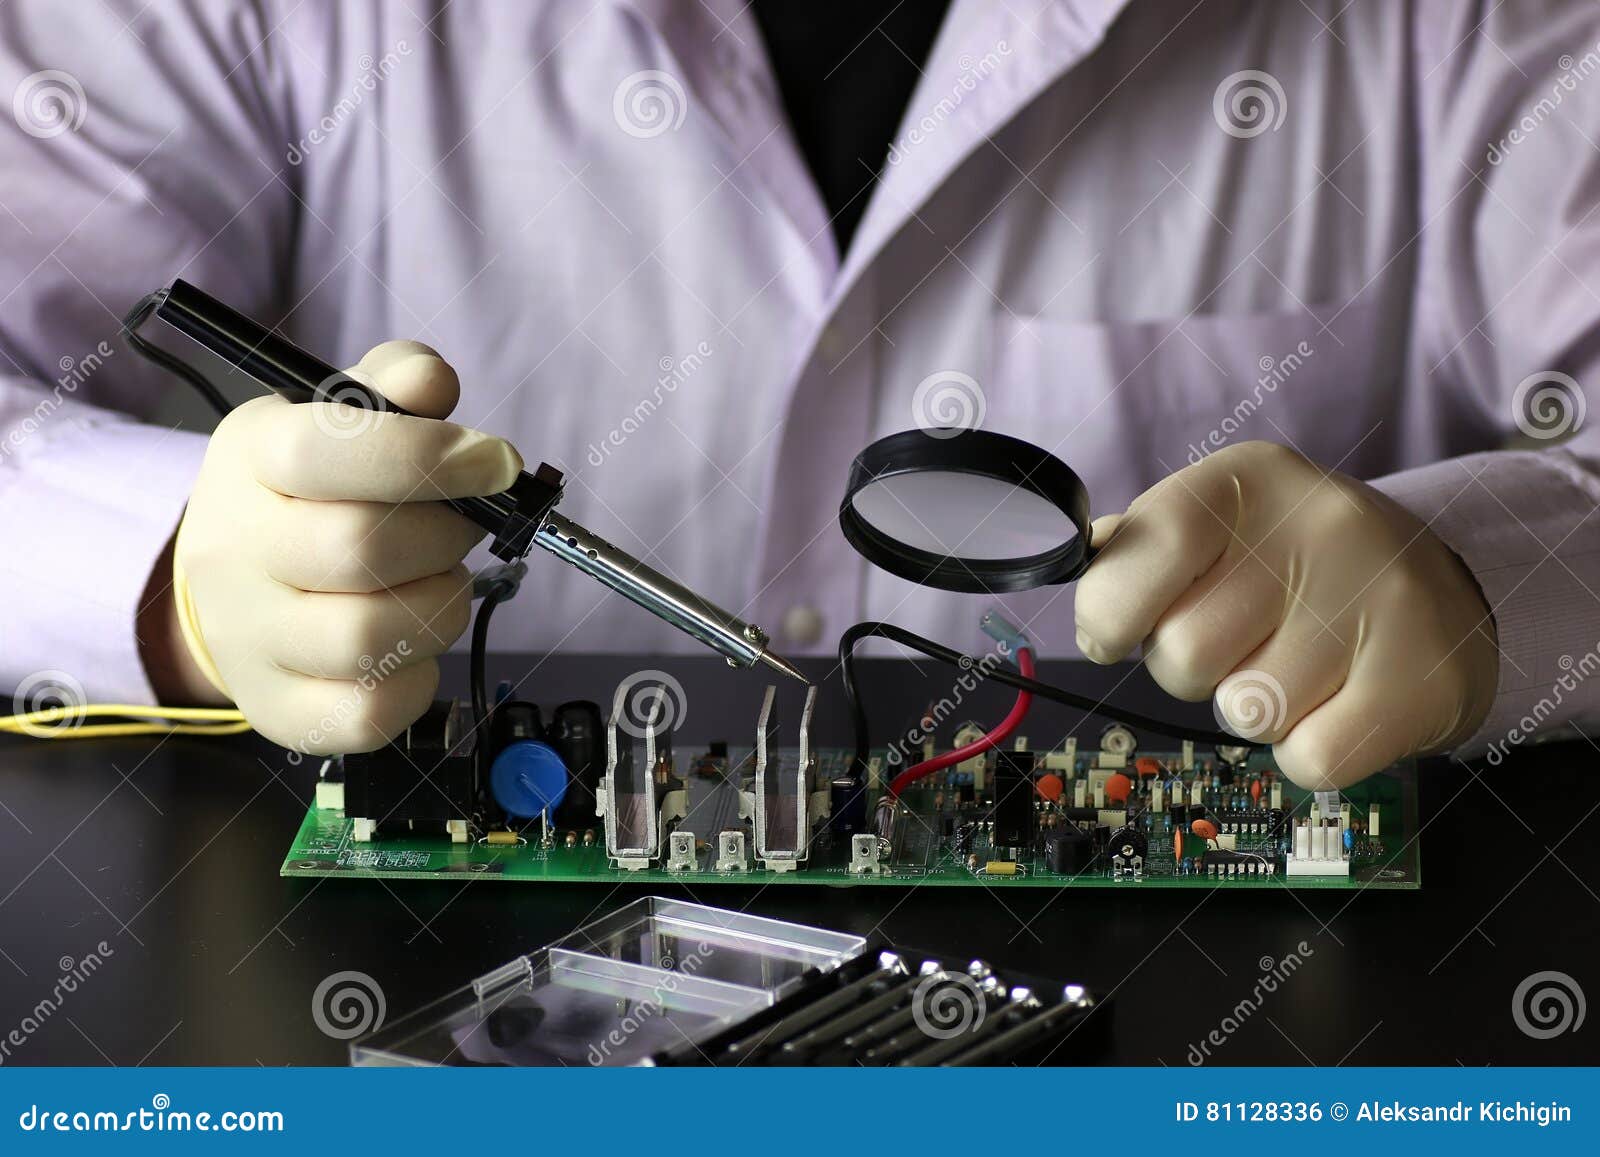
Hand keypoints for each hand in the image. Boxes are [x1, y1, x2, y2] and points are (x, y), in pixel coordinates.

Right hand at [170, 341, 520, 752]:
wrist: (232, 583)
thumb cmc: (311, 490)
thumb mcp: (338, 415)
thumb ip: (393, 385)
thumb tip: (431, 382)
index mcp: (252, 459)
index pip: (327, 452)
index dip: (427, 455)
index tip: (497, 460)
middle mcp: (237, 551)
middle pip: (363, 550)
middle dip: (446, 537)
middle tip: (463, 528)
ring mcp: (250, 640)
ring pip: (371, 636)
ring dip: (441, 606)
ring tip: (440, 583)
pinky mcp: (279, 710)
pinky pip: (372, 712)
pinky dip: (419, 678)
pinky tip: (415, 644)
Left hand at [1073, 441, 1498, 786]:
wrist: (1444, 592)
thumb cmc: (1295, 566)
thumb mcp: (1219, 523)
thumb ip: (1140, 548)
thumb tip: (1080, 570)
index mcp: (1247, 480)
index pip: (1146, 550)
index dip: (1111, 611)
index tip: (1116, 634)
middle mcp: (1319, 525)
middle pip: (1184, 655)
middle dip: (1192, 670)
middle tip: (1242, 642)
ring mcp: (1379, 599)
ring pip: (1246, 714)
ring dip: (1254, 708)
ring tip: (1299, 665)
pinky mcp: (1423, 678)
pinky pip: (1309, 758)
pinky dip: (1307, 750)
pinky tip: (1338, 703)